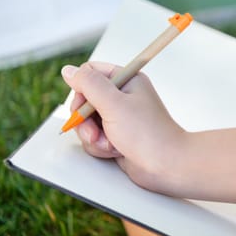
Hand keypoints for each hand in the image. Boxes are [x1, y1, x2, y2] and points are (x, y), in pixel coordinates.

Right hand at [61, 62, 186, 194]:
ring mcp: (120, 117)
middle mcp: (123, 96)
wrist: (166, 165)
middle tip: (95, 132)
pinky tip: (115, 151)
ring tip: (111, 144)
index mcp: (127, 80)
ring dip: (93, 136)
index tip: (84, 106)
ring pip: (87, 121)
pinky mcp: (118, 135)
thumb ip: (89, 84)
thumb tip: (68, 70)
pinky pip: (95, 137)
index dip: (81, 90)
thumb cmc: (147, 133)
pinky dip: (100, 146)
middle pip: (84, 100)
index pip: (91, 73)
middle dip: (85, 120)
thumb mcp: (114, 104)